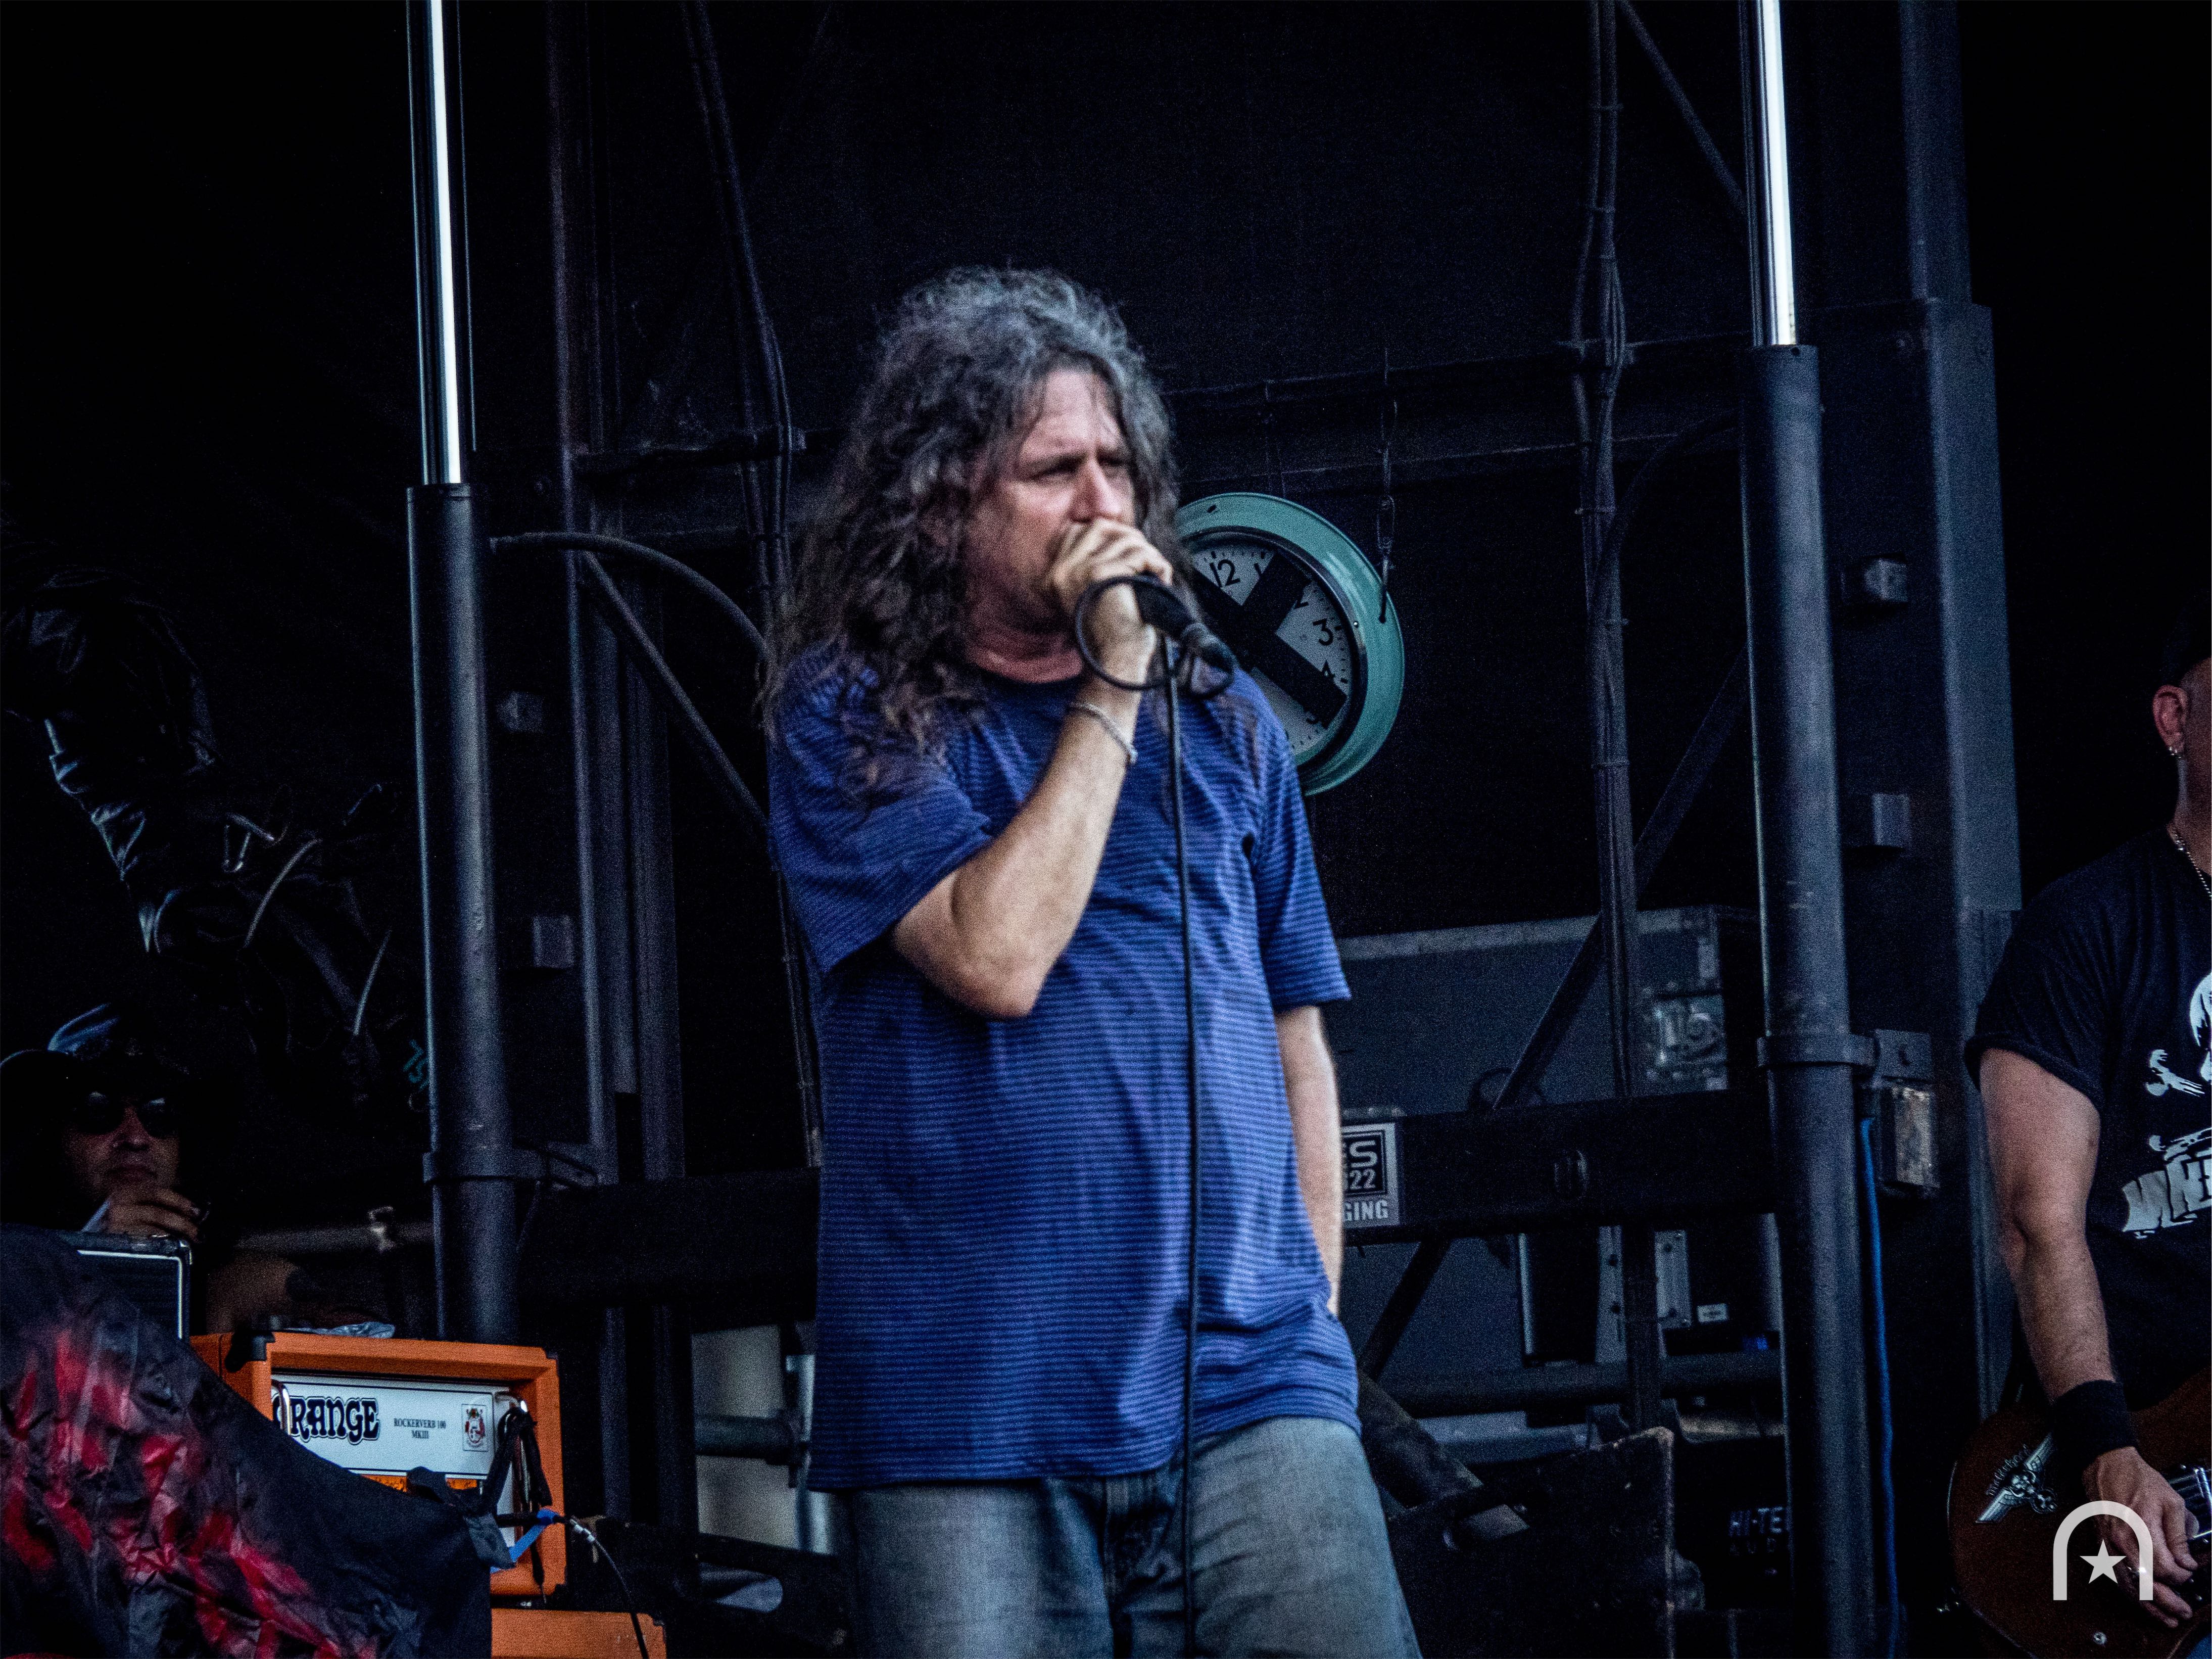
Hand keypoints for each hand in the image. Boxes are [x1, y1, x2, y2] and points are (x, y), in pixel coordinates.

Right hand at [98, 1184, 200, 1243]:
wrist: (87, 1242)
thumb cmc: (116, 1223)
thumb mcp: (131, 1205)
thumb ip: (151, 1202)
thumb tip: (187, 1209)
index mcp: (123, 1192)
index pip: (156, 1192)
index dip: (179, 1201)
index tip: (196, 1211)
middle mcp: (117, 1206)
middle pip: (157, 1212)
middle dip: (182, 1222)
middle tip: (197, 1232)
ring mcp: (114, 1224)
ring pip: (153, 1228)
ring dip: (175, 1235)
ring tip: (189, 1241)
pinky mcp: (114, 1241)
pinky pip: (145, 1242)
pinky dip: (161, 1245)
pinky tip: (171, 1249)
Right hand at [1045, 519, 1173, 687]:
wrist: (1112, 663)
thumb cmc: (1110, 636)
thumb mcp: (1094, 595)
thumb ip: (1096, 565)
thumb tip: (1120, 532)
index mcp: (1056, 575)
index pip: (1079, 529)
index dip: (1110, 534)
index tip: (1130, 552)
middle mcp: (1063, 570)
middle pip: (1101, 526)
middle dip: (1130, 538)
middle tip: (1146, 562)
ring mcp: (1080, 570)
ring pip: (1126, 538)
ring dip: (1149, 555)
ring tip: (1155, 576)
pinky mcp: (1103, 573)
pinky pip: (1140, 553)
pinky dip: (1158, 565)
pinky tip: (1161, 580)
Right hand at [2085, 1445, 2198, 1625]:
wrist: (2106, 1465)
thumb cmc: (2139, 1480)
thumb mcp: (2171, 1501)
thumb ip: (2180, 1534)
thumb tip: (2186, 1562)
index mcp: (2142, 1526)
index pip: (2165, 1567)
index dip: (2182, 1576)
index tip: (2190, 1572)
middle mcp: (2122, 1539)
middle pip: (2145, 1582)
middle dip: (2168, 1602)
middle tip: (2184, 1611)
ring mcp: (2109, 1544)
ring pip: (2128, 1586)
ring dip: (2148, 1606)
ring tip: (2166, 1618)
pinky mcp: (2101, 1545)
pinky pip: (2114, 1577)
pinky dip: (2130, 1595)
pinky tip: (2142, 1602)